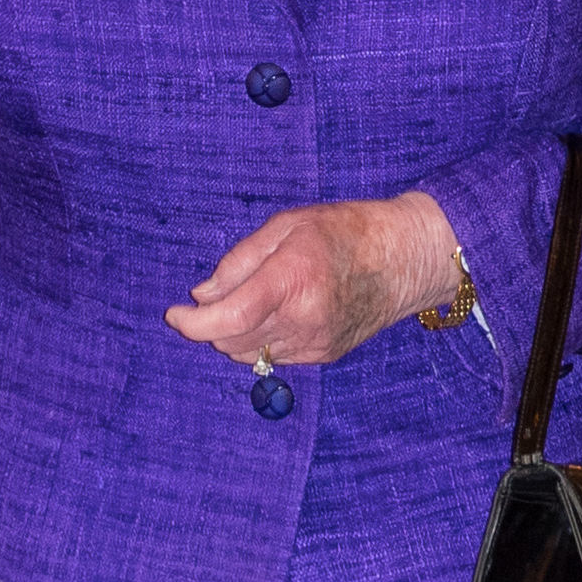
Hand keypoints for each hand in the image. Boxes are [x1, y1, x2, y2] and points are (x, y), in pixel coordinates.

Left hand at [165, 193, 457, 369]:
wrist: (407, 258)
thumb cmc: (348, 229)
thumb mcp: (289, 225)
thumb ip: (240, 260)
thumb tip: (203, 294)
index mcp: (292, 278)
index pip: (228, 318)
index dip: (192, 322)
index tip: (174, 314)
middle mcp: (302, 319)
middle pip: (230, 341)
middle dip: (209, 324)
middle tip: (209, 299)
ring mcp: (314, 343)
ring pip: (248, 354)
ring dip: (233, 334)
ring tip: (246, 301)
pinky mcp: (323, 355)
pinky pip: (273, 357)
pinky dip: (260, 340)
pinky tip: (274, 313)